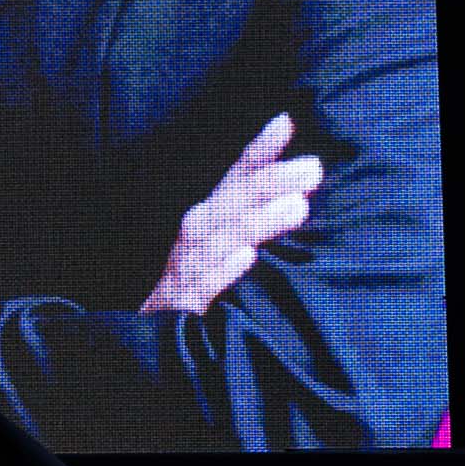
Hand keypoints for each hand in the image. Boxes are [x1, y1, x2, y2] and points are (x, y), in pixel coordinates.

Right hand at [140, 110, 322, 317]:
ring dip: (255, 221)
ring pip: (218, 239)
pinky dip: (222, 270)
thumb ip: (256, 216)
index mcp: (210, 218)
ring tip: (296, 208)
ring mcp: (186, 269)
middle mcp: (195, 236)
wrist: (151, 344)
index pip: (235, 177)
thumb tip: (305, 191)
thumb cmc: (198, 285)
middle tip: (313, 169)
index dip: (259, 150)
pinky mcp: (181, 306)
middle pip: (230, 201)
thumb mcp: (227, 246)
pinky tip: (248, 257)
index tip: (285, 122)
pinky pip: (201, 285)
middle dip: (270, 182)